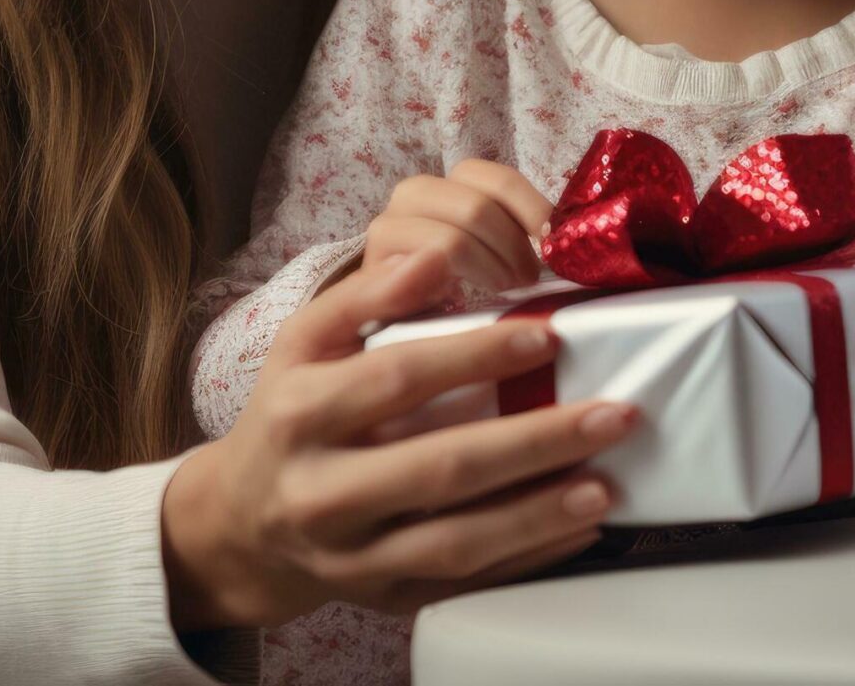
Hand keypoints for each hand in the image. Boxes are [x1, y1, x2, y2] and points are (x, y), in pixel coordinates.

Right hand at [162, 247, 640, 630]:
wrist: (244, 523)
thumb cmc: (290, 417)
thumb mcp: (303, 345)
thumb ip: (364, 294)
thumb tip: (434, 257)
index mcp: (301, 415)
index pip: (398, 379)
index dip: (475, 356)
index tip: (545, 337)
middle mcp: (322, 492)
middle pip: (440, 468)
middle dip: (535, 441)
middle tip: (611, 414)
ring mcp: (353, 556)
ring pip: (458, 542)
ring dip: (541, 514)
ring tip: (605, 485)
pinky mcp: (385, 598)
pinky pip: (466, 583)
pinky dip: (528, 558)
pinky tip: (577, 529)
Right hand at [362, 159, 554, 292]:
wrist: (396, 322)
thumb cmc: (452, 286)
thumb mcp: (487, 247)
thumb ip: (513, 230)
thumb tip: (566, 231)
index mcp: (443, 184)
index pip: (492, 177)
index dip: (530, 205)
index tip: (554, 239)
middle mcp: (411, 195)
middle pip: (477, 204)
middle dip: (513, 245)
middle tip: (530, 277)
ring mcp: (390, 227)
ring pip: (456, 234)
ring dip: (493, 266)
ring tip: (507, 289)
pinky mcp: (376, 265)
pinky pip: (432, 261)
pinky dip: (468, 277)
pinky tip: (478, 295)